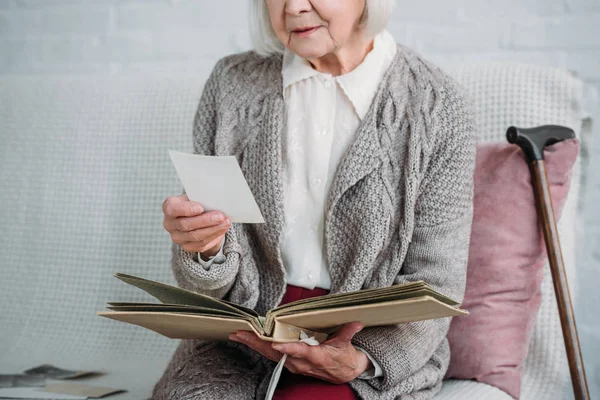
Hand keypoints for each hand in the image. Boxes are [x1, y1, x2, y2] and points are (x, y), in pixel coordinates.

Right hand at [162, 194, 230, 256]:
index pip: (172, 209)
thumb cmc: (196, 202)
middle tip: (220, 216)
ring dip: (213, 230)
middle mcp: (169, 224)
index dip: (186, 209)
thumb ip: (201, 197)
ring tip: (226, 223)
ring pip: (195, 236)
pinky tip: (222, 230)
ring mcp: (177, 237)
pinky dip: (214, 236)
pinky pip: (201, 244)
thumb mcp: (196, 196)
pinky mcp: (186, 246)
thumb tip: (217, 199)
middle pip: (186, 225)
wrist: (196, 216)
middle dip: (206, 221)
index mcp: (169, 207)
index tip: (200, 208)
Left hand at [229, 322, 371, 383]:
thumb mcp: (347, 344)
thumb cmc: (344, 357)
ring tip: (238, 335)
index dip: (289, 349)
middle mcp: (301, 363)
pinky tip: (248, 341)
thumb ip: (348, 332)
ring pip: (270, 355)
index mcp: (316, 356)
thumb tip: (356, 322)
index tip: (277, 344)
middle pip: (276, 353)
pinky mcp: (290, 364)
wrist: (344, 373)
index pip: (301, 352)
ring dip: (253, 345)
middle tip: (241, 333)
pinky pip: (271, 356)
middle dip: (257, 343)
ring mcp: (293, 364)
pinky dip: (258, 348)